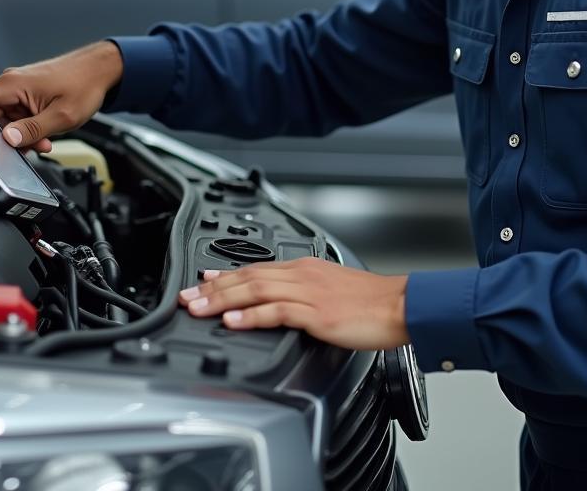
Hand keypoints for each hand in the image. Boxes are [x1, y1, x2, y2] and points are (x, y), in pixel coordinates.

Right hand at [0, 40, 123, 151]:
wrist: (103, 69)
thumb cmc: (84, 84)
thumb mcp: (61, 116)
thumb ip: (31, 131)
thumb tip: (7, 140)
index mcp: (10, 84)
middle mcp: (10, 84)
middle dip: (2, 137)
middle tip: (23, 146)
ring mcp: (18, 90)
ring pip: (4, 121)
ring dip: (19, 135)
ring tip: (43, 140)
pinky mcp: (27, 95)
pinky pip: (17, 117)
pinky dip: (27, 129)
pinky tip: (44, 136)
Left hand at [178, 257, 409, 350]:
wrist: (399, 304)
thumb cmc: (371, 303)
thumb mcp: (332, 291)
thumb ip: (305, 295)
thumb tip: (284, 307)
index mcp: (305, 268)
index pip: (256, 267)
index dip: (225, 275)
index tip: (202, 281)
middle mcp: (302, 274)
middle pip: (248, 276)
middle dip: (213, 288)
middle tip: (186, 297)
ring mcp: (308, 292)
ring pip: (255, 290)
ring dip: (222, 300)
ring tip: (198, 309)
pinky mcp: (316, 311)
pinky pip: (277, 311)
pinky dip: (252, 315)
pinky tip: (234, 320)